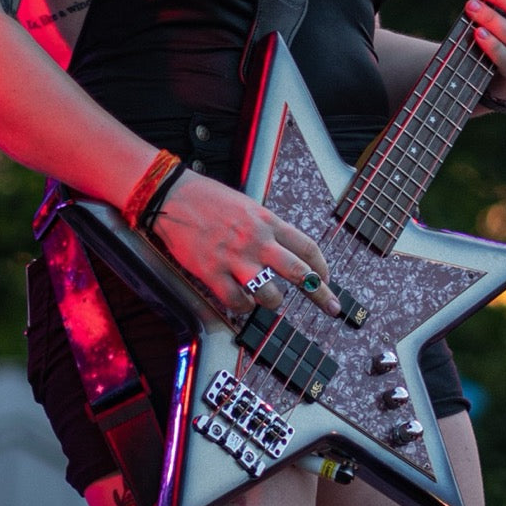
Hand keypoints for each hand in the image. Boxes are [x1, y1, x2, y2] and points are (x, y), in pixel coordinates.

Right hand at [151, 171, 340, 317]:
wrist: (173, 198)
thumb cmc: (210, 200)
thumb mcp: (248, 206)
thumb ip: (268, 229)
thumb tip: (285, 250)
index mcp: (267, 221)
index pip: (306, 247)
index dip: (322, 266)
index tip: (327, 279)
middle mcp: (257, 241)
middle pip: (299, 272)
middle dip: (320, 293)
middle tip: (332, 307)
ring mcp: (235, 258)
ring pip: (269, 295)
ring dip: (273, 302)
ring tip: (270, 300)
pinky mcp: (212, 273)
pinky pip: (237, 302)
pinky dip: (243, 307)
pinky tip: (242, 301)